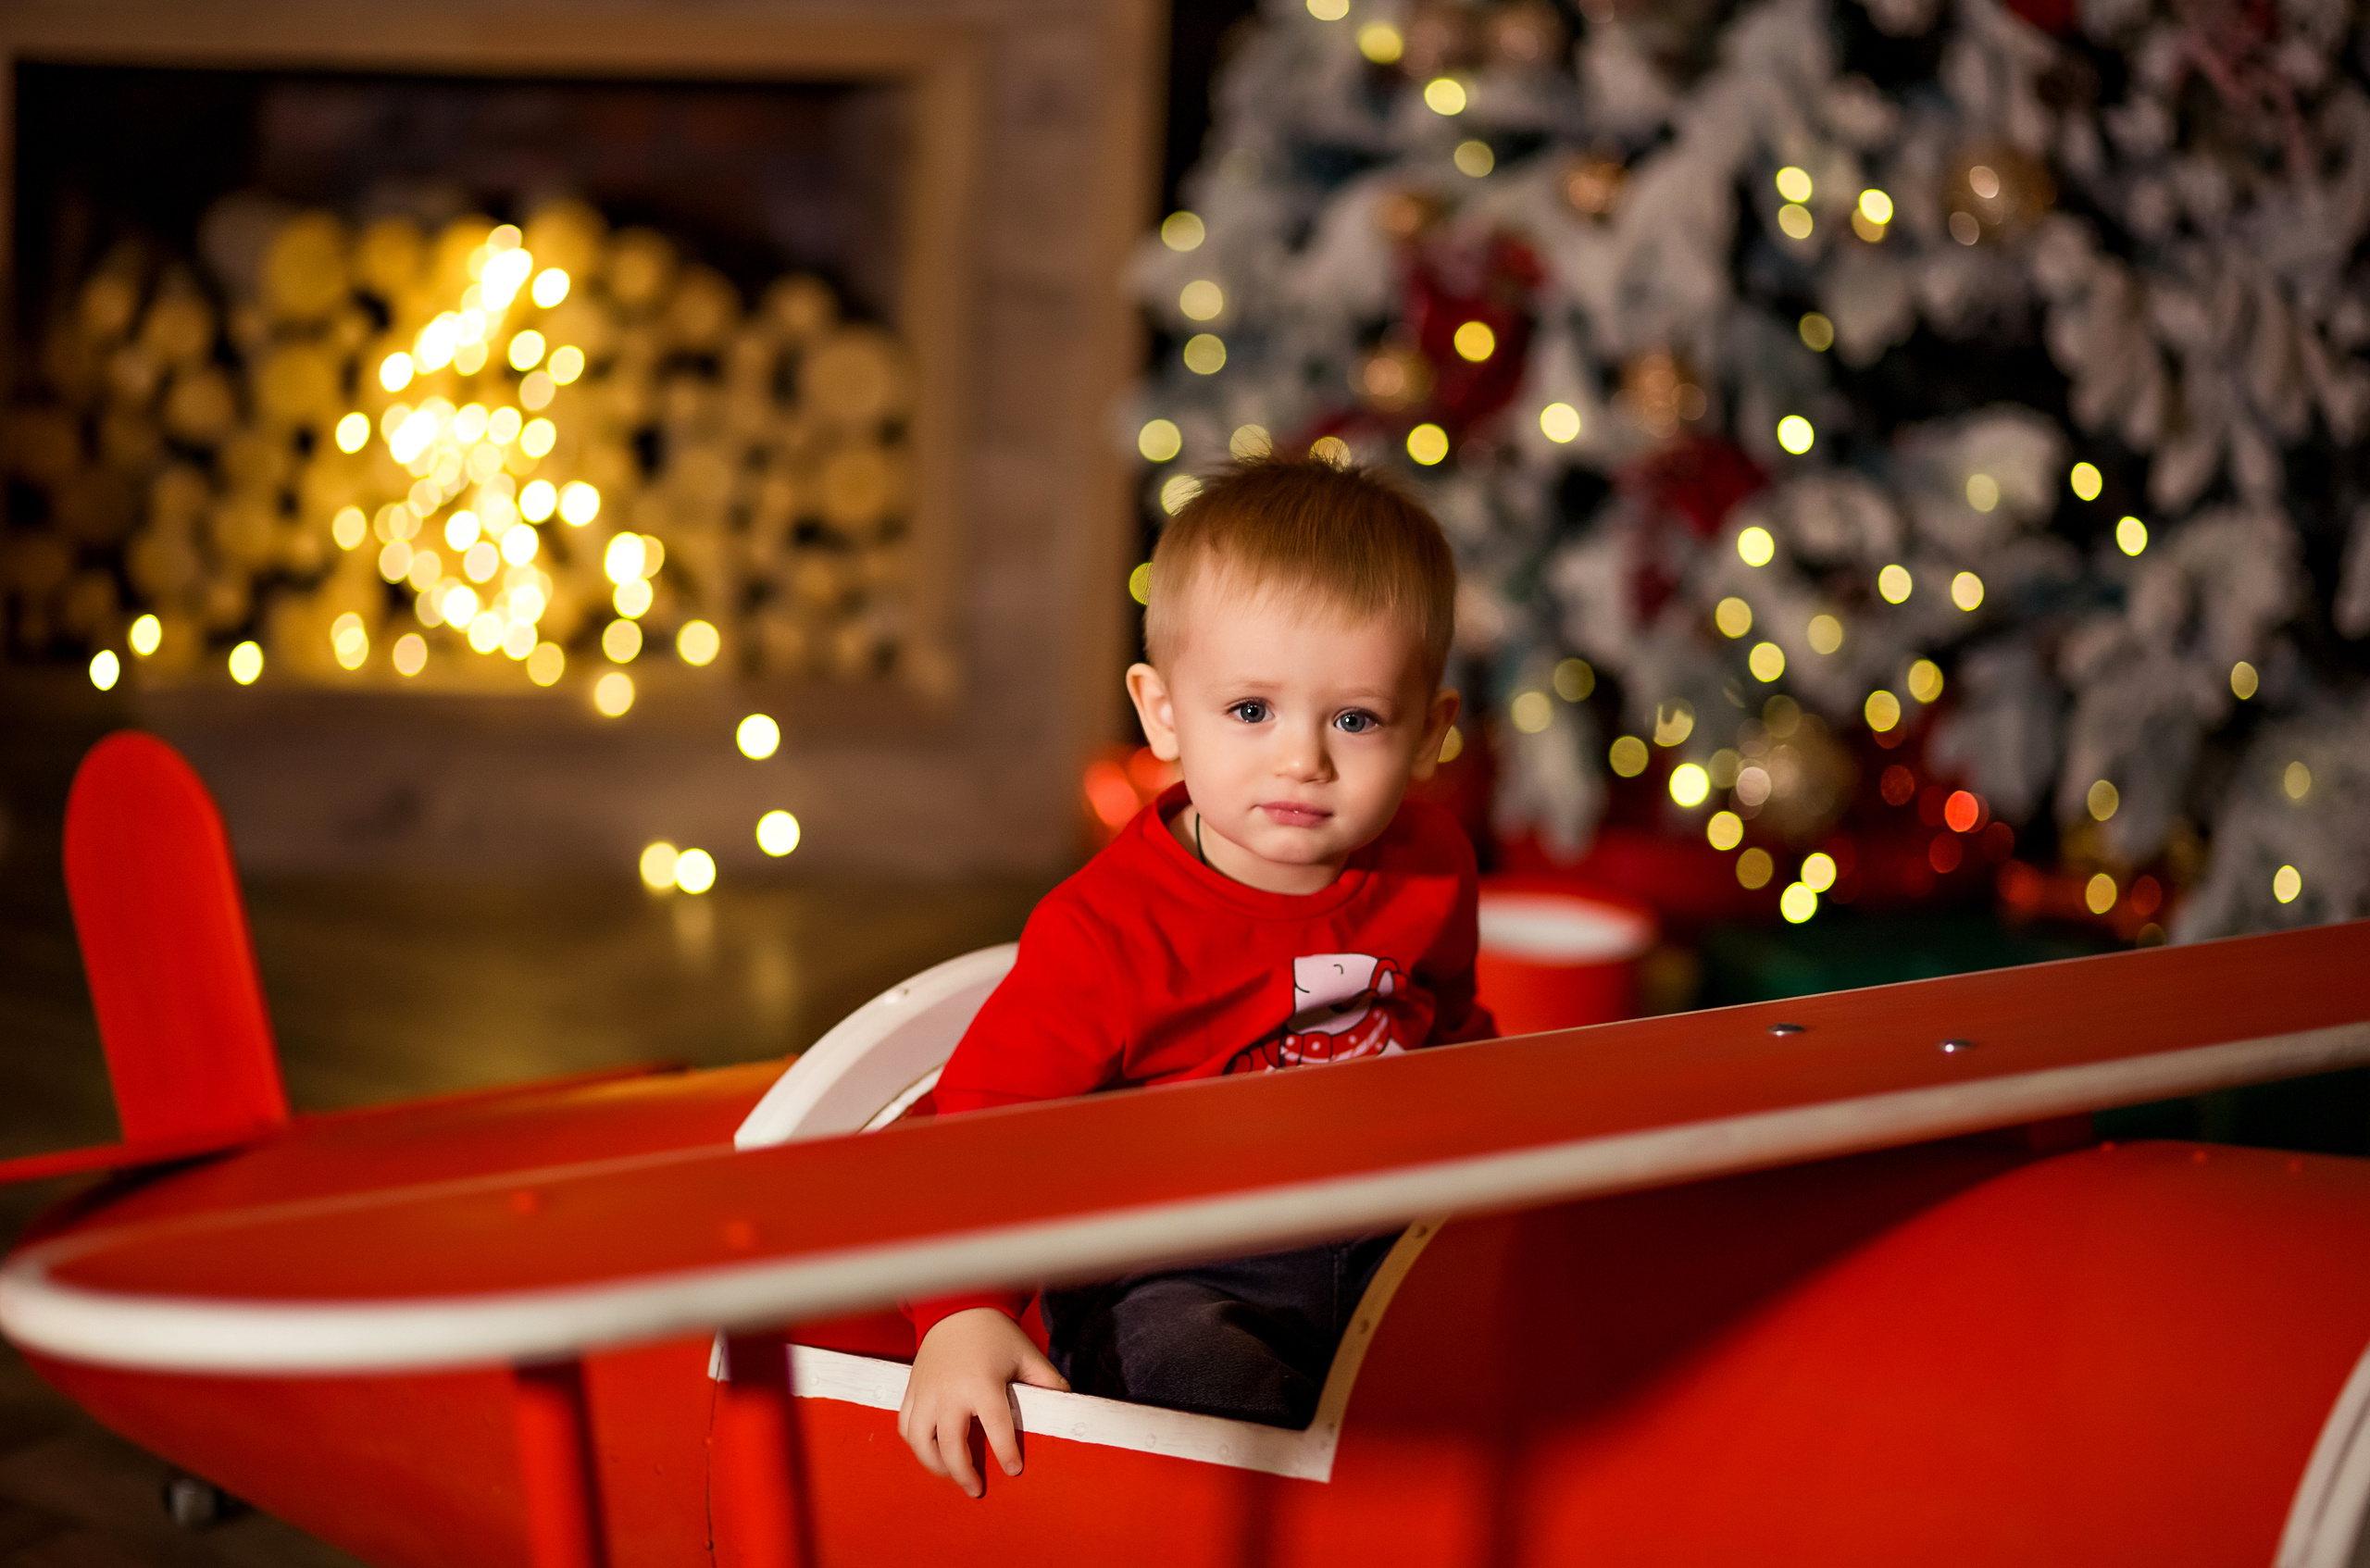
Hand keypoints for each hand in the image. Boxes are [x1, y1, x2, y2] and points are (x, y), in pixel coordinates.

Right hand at [898, 1308, 1069, 1496]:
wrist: (957, 1309)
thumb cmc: (995, 1335)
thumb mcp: (1026, 1354)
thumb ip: (1048, 1381)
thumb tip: (1068, 1404)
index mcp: (982, 1382)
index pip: (996, 1427)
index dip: (1005, 1452)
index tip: (1013, 1469)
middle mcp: (950, 1391)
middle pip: (951, 1445)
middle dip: (964, 1473)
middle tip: (976, 1488)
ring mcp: (927, 1392)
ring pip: (921, 1442)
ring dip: (936, 1465)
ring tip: (953, 1474)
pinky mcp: (913, 1390)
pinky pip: (906, 1427)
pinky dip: (917, 1445)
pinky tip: (933, 1452)